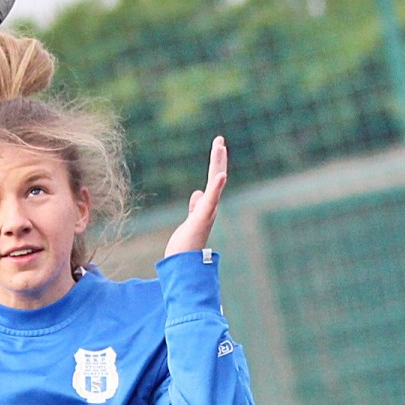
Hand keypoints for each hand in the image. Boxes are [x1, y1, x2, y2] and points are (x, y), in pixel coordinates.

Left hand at [165, 135, 226, 256]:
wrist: (184, 265)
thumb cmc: (186, 245)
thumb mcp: (191, 220)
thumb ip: (196, 206)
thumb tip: (198, 192)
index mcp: (206, 206)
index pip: (213, 180)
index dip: (216, 163)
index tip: (218, 145)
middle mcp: (210, 207)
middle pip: (216, 178)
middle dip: (218, 159)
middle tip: (219, 139)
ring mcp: (208, 212)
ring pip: (215, 185)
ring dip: (217, 166)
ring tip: (220, 147)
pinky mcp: (202, 219)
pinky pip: (211, 201)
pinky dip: (217, 187)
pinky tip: (221, 174)